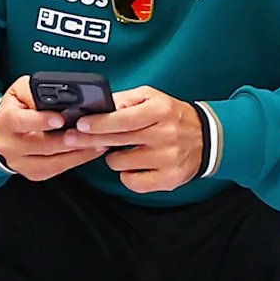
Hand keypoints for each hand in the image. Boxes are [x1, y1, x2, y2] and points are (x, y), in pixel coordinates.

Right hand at [0, 77, 109, 181]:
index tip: (61, 119)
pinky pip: (57, 169)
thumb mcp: (24, 90)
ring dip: (77, 153)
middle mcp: (8, 144)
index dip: (41, 121)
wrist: (9, 128)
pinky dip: (76, 160)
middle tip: (89, 132)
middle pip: (41, 146)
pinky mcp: (32, 173)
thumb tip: (61, 95)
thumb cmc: (20, 105)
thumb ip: (39, 89)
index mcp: (5, 119)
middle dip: (68, 140)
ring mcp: (19, 162)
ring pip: (51, 162)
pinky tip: (90, 150)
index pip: (20, 121)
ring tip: (97, 142)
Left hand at [64, 84, 209, 194]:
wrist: (207, 138)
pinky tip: (134, 165)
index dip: (99, 123)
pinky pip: (133, 182)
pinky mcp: (169, 179)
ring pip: (121, 164)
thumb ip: (125, 100)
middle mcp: (166, 135)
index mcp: (161, 111)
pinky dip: (127, 175)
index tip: (81, 125)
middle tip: (72, 138)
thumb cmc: (173, 116)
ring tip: (124, 150)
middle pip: (118, 141)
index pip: (124, 119)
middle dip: (89, 140)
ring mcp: (168, 159)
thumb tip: (100, 106)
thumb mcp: (153, 98)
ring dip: (114, 157)